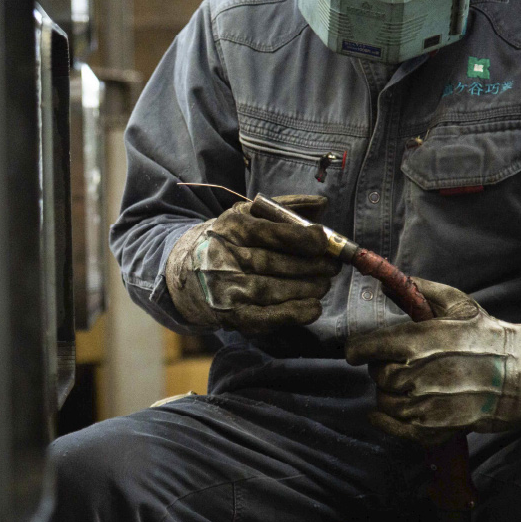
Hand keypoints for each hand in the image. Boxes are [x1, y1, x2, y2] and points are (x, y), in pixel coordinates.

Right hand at [165, 195, 340, 332]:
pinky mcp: (231, 314)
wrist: (187, 272)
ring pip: (272, 290)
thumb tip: (322, 204)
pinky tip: (313, 307)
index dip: (300, 238)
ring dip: (307, 289)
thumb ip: (285, 209)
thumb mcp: (248, 216)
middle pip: (273, 263)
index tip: (323, 240)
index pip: (268, 233)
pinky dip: (294, 313)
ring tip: (323, 284)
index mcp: (231, 228)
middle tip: (332, 266)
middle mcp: (224, 258)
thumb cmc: (230, 240)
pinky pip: (266, 317)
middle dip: (311, 266)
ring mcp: (225, 289)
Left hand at [345, 277, 520, 444]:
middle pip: (378, 375)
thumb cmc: (489, 335)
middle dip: (381, 369)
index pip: (367, 348)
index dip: (358, 349)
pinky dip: (386, 422)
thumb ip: (418, 290)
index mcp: (420, 341)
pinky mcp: (439, 427)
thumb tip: (383, 282)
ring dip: (388, 394)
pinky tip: (384, 414)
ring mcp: (429, 404)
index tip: (357, 352)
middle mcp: (420, 373)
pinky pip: (398, 429)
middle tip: (396, 365)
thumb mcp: (457, 303)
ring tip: (403, 386)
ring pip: (385, 401)